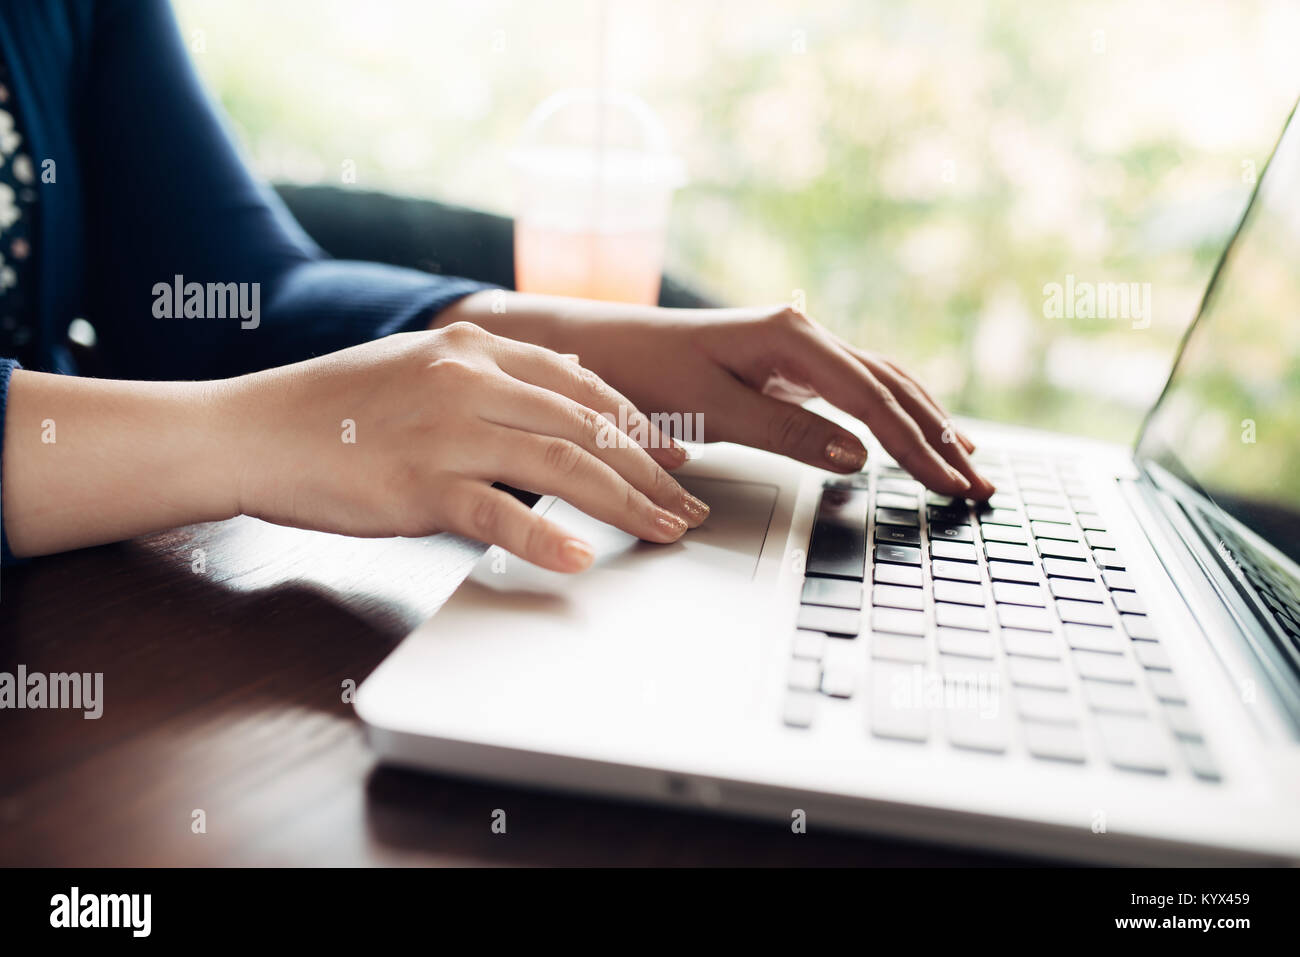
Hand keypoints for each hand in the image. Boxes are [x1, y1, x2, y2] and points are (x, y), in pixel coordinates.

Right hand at [226, 322, 709, 571]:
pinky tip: (579, 560)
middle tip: (687, 507)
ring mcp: (446, 432)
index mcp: (474, 351)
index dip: (638, 425)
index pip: (582, 387)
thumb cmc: (332, 407)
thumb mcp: (419, 366)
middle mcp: (469, 382)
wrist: (249, 429)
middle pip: (587, 428)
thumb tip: (568, 380)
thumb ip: (492, 374)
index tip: (674, 457)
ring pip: (562, 466)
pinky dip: (545, 539)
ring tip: (664, 533)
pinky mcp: (419, 484)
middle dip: (649, 473)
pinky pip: (499, 513)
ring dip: (625, 504)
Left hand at [441, 295, 995, 498]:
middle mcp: (803, 333)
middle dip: (940, 439)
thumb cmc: (640, 372)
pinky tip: (912, 432)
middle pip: (892, 388)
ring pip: (882, 383)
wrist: (595, 347)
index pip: (874, 399)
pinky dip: (894, 413)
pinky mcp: (787, 364)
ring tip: (966, 462)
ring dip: (926, 424)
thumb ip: (784, 429)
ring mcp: (798, 347)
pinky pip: (858, 387)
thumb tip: (857, 455)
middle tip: (980, 486)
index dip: (919, 446)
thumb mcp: (707, 408)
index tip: (953, 483)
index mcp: (791, 337)